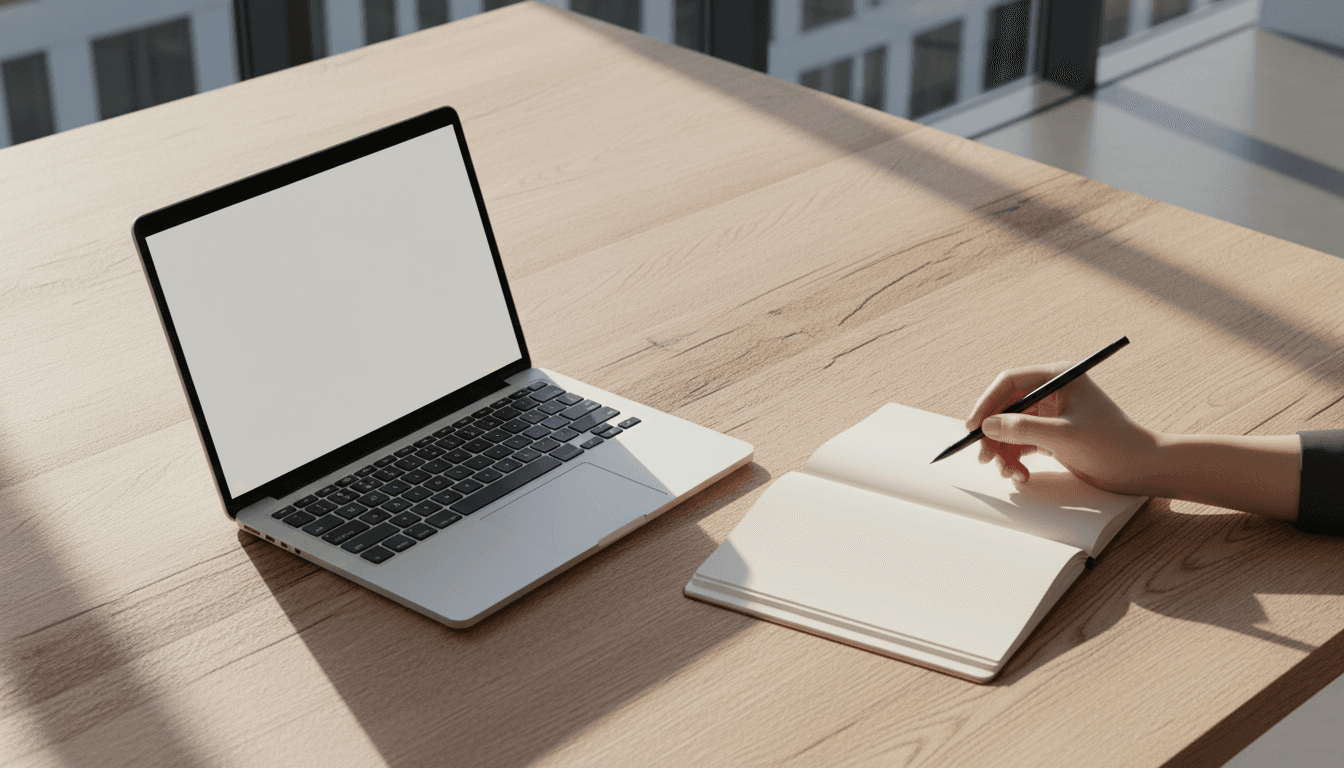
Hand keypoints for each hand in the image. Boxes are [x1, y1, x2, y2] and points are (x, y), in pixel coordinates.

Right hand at [965, 362, 1160, 493]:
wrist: (1141, 468)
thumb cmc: (1111, 444)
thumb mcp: (1063, 435)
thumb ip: (1023, 428)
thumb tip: (986, 426)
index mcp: (1058, 378)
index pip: (1010, 382)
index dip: (987, 403)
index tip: (973, 427)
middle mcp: (1052, 392)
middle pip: (1006, 407)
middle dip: (993, 434)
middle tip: (984, 457)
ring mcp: (1051, 414)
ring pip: (1010, 428)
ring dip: (1003, 452)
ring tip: (1009, 472)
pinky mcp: (1052, 435)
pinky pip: (1021, 443)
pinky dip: (1016, 460)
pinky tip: (1022, 475)